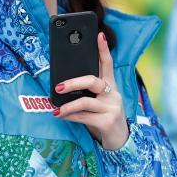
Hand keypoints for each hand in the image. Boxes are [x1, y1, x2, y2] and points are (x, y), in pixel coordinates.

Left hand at [54, 32, 128, 149]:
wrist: (120, 141)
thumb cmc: (102, 118)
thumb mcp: (96, 103)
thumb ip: (85, 94)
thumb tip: (61, 87)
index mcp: (110, 86)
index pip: (107, 63)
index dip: (103, 49)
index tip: (99, 34)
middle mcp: (113, 94)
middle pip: (93, 81)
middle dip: (73, 83)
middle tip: (58, 87)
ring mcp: (112, 108)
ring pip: (86, 101)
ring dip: (68, 106)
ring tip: (56, 109)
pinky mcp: (108, 122)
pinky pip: (84, 117)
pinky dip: (70, 117)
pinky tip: (61, 116)